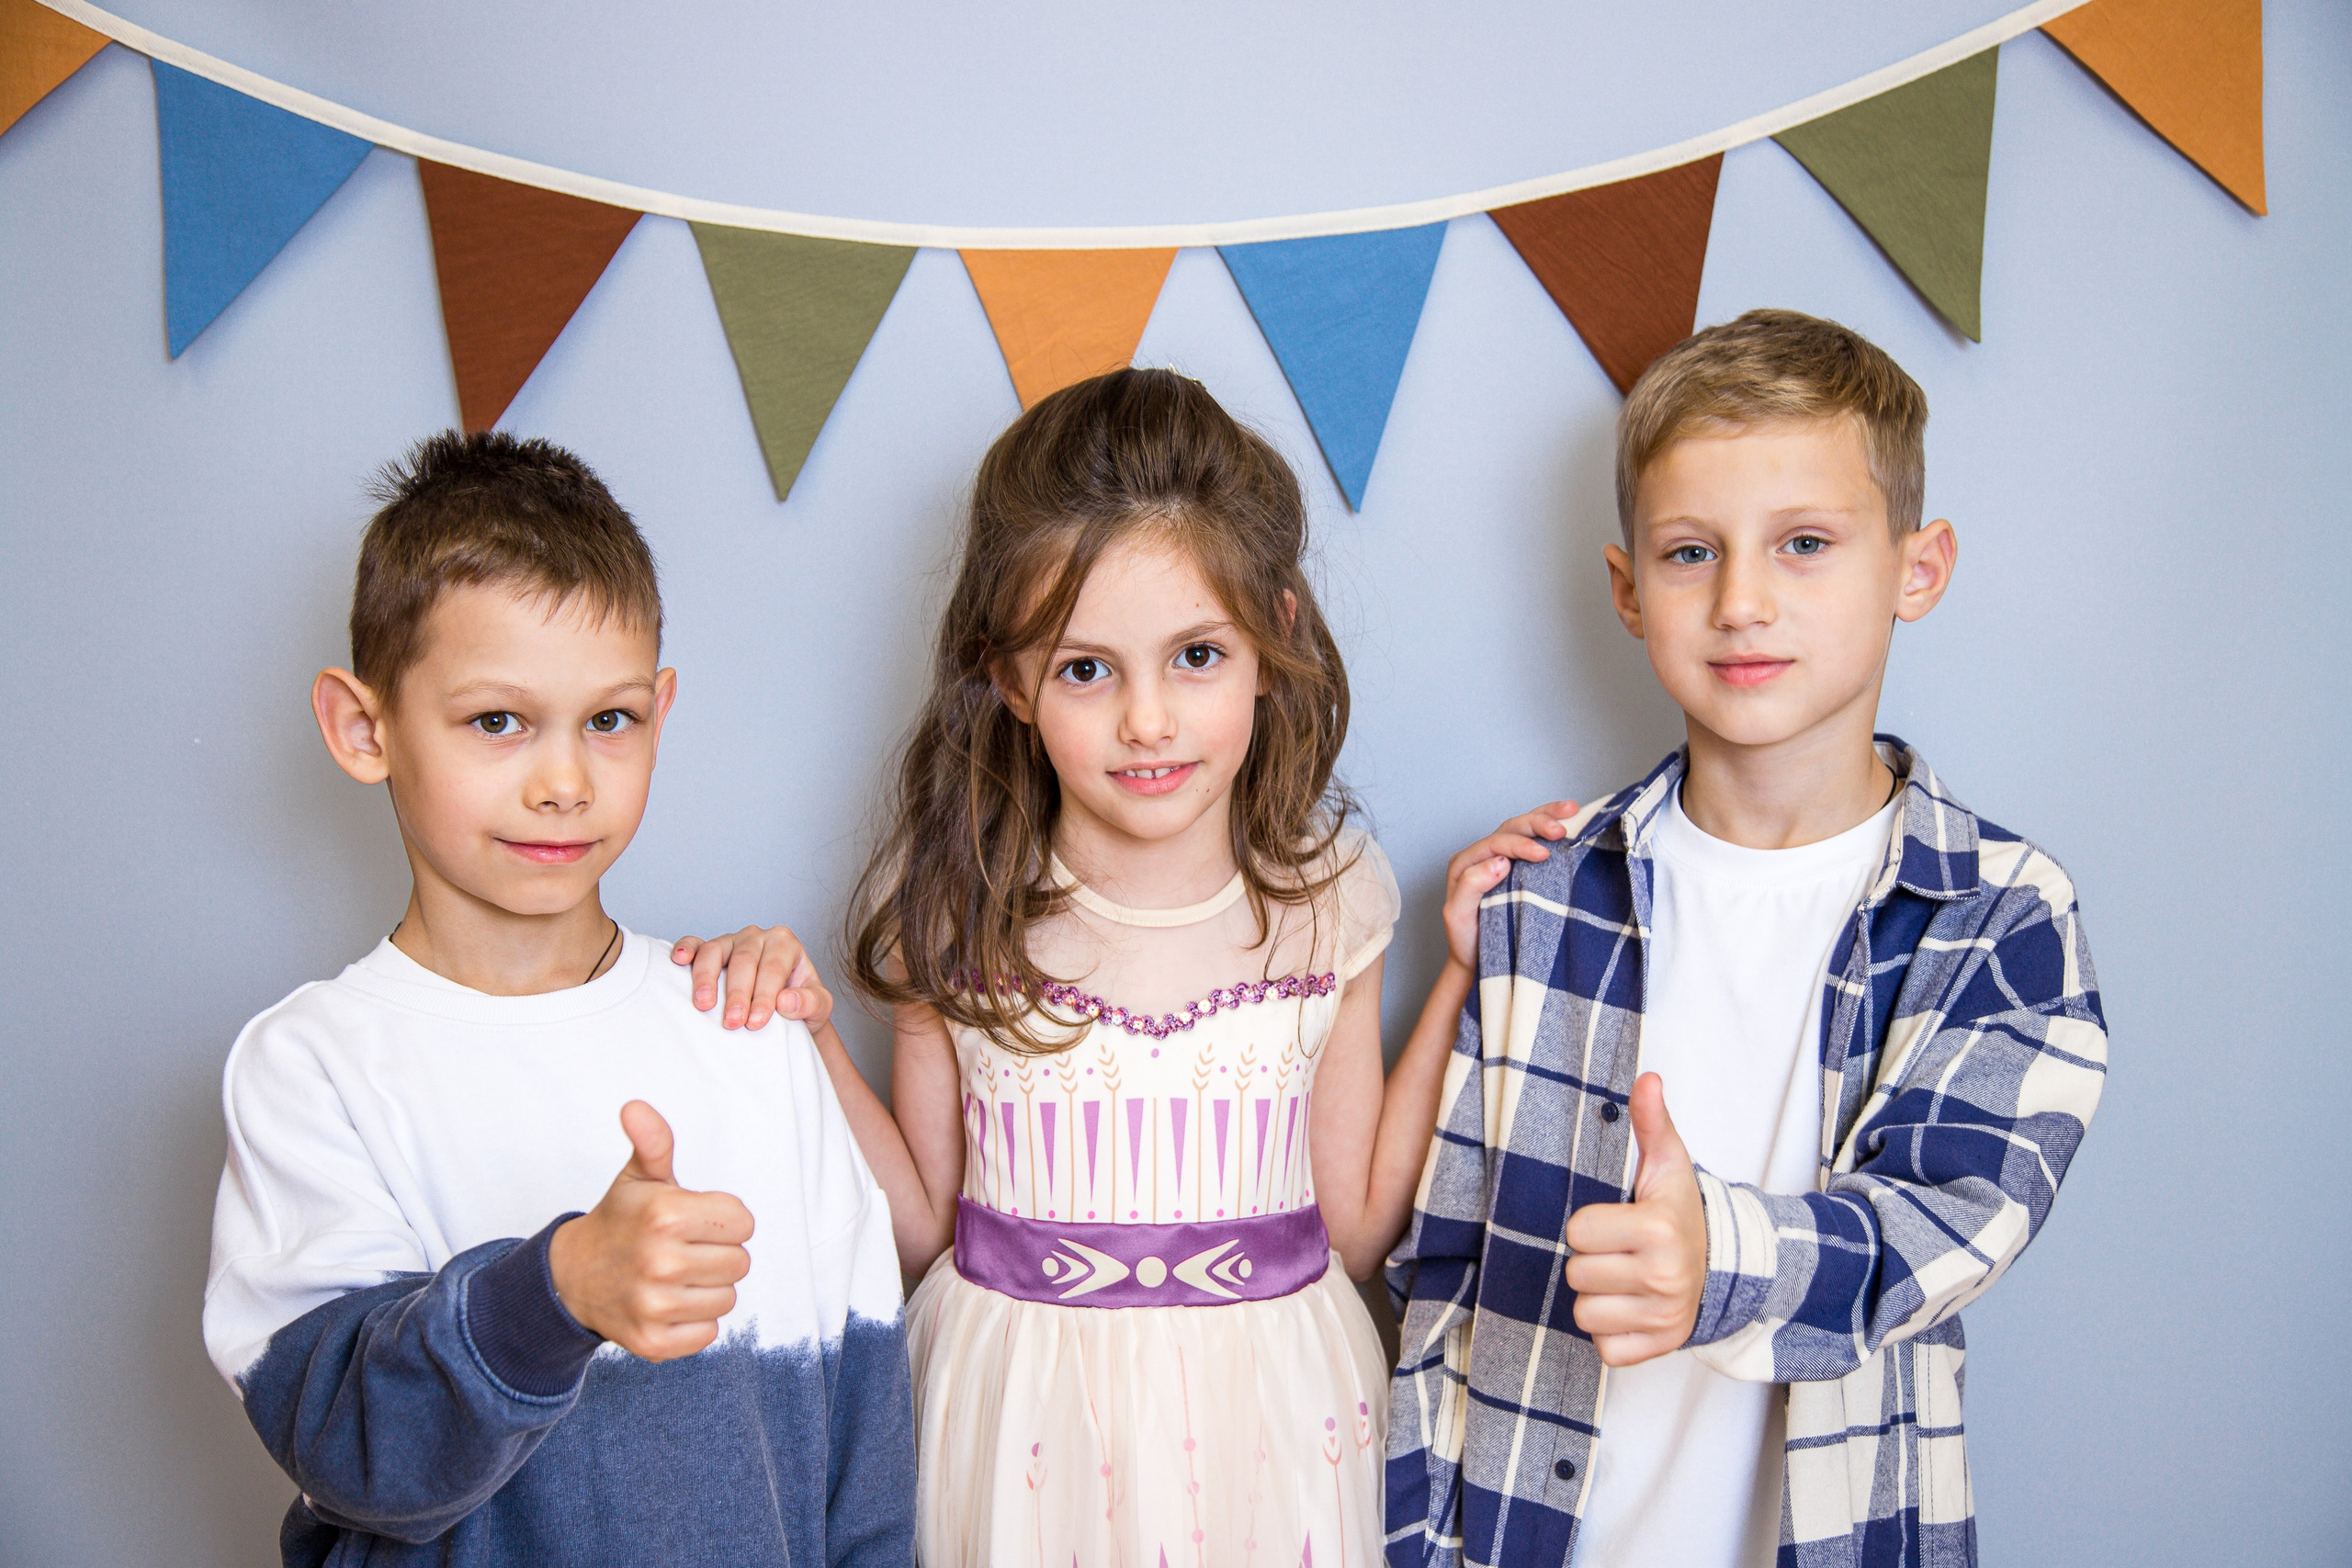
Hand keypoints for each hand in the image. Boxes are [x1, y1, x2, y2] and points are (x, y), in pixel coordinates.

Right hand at [547, 1102, 755, 1360]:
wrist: (572, 1277)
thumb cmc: (621, 1221)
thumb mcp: (638, 1177)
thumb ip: (654, 1141)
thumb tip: (635, 1107)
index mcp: (665, 1215)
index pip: (744, 1222)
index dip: (723, 1220)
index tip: (693, 1221)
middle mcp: (661, 1262)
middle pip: (741, 1262)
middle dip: (717, 1253)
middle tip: (681, 1249)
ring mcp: (655, 1306)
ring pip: (728, 1299)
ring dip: (707, 1288)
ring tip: (673, 1276)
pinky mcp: (654, 1342)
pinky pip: (709, 1334)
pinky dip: (694, 1323)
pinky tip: (667, 1304)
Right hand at [671, 924, 833, 1030]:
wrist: (784, 1009)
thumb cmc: (800, 1004)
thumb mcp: (818, 1007)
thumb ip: (810, 1003)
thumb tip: (786, 1001)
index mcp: (786, 944)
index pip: (773, 968)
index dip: (764, 995)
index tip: (755, 1022)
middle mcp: (758, 937)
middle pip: (744, 961)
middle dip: (738, 993)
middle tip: (732, 1023)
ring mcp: (732, 940)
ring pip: (716, 950)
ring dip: (707, 978)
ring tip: (704, 1005)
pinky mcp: (711, 949)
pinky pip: (695, 944)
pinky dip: (686, 949)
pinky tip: (679, 960)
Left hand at [1442, 799, 1579, 970]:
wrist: (1475, 959)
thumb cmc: (1466, 939)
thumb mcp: (1459, 915)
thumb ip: (1472, 886)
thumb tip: (1499, 862)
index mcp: (1465, 863)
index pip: (1495, 844)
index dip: (1519, 845)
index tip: (1543, 855)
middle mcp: (1481, 856)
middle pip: (1510, 828)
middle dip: (1536, 824)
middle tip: (1560, 830)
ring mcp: (1500, 858)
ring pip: (1522, 827)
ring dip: (1546, 816)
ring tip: (1570, 810)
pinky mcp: (1517, 866)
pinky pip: (1532, 839)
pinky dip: (1548, 825)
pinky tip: (1568, 820)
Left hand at [1564, 1072, 1704, 1365]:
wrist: (1722, 1265)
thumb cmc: (1680, 1210)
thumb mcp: (1668, 1163)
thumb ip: (1651, 1121)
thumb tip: (1646, 1077)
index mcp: (1659, 1229)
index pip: (1578, 1232)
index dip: (1590, 1226)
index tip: (1616, 1222)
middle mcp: (1665, 1276)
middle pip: (1577, 1274)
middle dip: (1591, 1261)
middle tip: (1620, 1252)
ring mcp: (1665, 1317)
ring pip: (1584, 1314)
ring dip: (1596, 1298)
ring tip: (1623, 1280)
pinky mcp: (1661, 1347)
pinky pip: (1604, 1349)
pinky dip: (1610, 1333)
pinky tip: (1630, 1308)